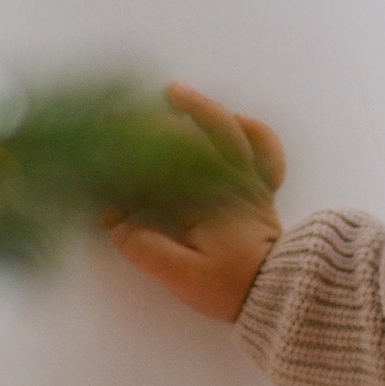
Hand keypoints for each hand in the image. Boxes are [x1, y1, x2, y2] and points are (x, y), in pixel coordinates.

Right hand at [107, 85, 283, 322]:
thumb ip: (149, 251)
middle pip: (183, 142)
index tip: (102, 200)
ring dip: (199, 109)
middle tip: (117, 117)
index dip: (122, 182)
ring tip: (175, 92)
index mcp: (202, 202)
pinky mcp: (263, 187)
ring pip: (226, 131)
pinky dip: (253, 130)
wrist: (281, 293)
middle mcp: (227, 181)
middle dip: (146, 129)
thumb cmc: (231, 287)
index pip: (153, 177)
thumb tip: (119, 227)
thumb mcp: (183, 278)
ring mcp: (248, 180)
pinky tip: (237, 120)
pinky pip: (265, 148)